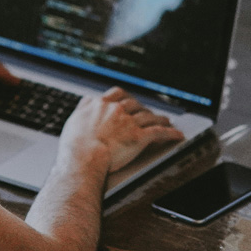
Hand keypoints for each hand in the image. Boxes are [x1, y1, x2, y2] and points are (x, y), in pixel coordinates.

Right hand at [59, 87, 183, 174]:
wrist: (84, 157)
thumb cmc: (75, 145)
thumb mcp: (74, 120)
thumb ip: (83, 108)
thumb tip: (86, 102)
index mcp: (100, 104)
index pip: (117, 94)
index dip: (125, 97)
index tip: (128, 100)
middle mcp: (116, 110)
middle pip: (134, 104)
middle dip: (143, 108)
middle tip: (147, 112)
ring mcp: (128, 122)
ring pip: (148, 116)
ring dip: (159, 118)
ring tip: (165, 120)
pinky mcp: (139, 136)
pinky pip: (159, 132)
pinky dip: (170, 133)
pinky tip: (176, 134)